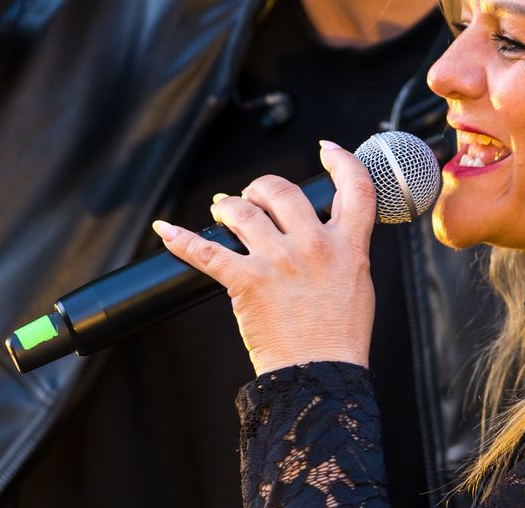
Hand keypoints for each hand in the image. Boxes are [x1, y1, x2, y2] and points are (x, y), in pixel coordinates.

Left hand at [156, 143, 377, 375]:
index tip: (326, 148)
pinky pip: (206, 252)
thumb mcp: (358, 281)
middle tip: (253, 196)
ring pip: (243, 212)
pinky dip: (181, 239)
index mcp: (349, 245)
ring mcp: (278, 261)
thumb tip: (326, 228)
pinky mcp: (246, 282)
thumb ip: (344, 248)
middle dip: (262, 187)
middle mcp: (314, 245)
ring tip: (222, 211)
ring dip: (227, 206)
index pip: (354, 187)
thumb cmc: (341, 335)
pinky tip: (166, 230)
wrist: (321, 376)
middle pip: (282, 190)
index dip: (341, 160)